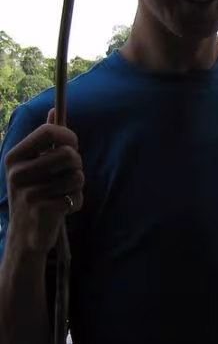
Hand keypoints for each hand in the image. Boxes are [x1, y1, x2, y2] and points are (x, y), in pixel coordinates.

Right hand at [4, 109, 83, 254]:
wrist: (25, 233)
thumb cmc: (35, 192)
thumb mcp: (34, 163)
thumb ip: (45, 138)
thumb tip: (55, 109)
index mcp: (15, 156)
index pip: (49, 132)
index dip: (68, 136)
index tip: (72, 145)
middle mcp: (18, 173)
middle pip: (69, 155)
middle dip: (77, 164)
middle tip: (68, 175)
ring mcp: (29, 193)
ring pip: (77, 176)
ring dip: (76, 186)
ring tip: (62, 193)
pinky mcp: (43, 210)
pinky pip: (76, 197)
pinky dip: (75, 202)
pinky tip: (62, 207)